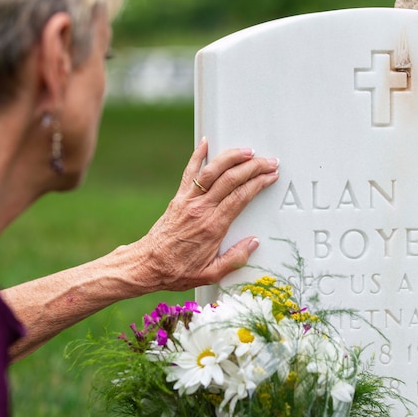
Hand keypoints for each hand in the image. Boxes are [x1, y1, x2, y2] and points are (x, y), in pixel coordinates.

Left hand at [138, 138, 278, 290]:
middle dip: (253, 167)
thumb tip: (253, 243)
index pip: (241, 196)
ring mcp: (188, 201)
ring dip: (231, 157)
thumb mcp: (211, 273)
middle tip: (268, 162)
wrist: (147, 264)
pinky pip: (188, 172)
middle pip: (231, 179)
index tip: (270, 176)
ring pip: (212, 171)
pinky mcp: (178, 198)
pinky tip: (205, 143)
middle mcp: (201, 209)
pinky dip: (197, 155)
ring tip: (247, 151)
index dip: (259, 183)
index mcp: (213, 227)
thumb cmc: (177, 270)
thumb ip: (235, 259)